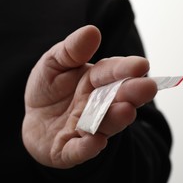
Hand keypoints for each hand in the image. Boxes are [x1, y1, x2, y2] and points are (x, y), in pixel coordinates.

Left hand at [22, 25, 157, 168]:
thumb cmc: (47, 89)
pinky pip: (78, 150)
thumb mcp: (52, 64)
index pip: (110, 73)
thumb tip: (92, 31)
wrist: (35, 121)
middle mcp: (94, 107)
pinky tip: (95, 141)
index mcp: (93, 82)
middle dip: (131, 94)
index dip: (124, 69)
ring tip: (125, 110)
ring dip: (114, 119)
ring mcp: (84, 130)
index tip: (141, 65)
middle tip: (147, 87)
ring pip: (102, 125)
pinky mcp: (68, 150)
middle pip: (115, 100)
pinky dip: (87, 147)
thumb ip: (70, 51)